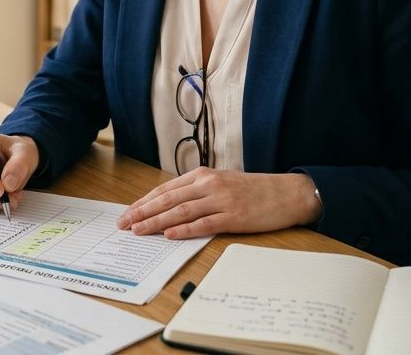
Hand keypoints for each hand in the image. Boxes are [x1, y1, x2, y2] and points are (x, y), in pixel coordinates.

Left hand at [116, 168, 320, 238]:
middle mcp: (208, 184)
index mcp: (202, 175)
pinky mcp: (234, 217)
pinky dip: (184, 229)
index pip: (165, 189)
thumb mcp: (220, 182)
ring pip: (181, 211)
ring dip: (156, 221)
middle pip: (168, 199)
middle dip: (142, 212)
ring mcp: (221, 200)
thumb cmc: (251, 190)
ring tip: (138, 230)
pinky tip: (169, 234)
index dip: (143, 202)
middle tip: (123, 223)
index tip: (127, 212)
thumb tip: (167, 207)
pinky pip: (204, 224)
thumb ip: (195, 191)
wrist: (286, 193)